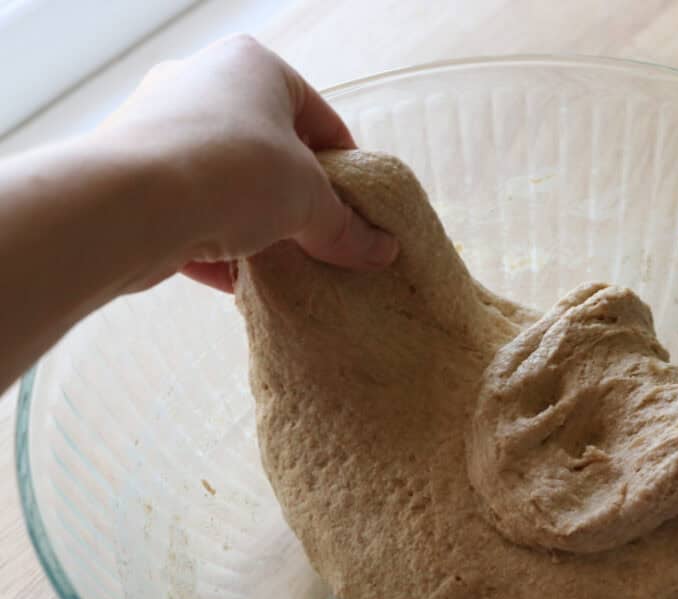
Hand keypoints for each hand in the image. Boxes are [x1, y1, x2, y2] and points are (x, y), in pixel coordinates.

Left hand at [97, 35, 397, 291]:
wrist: (125, 204)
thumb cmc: (233, 172)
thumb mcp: (309, 202)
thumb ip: (346, 228)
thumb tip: (383, 252)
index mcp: (253, 68)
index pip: (320, 119)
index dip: (347, 170)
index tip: (359, 212)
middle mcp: (201, 84)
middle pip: (270, 153)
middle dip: (297, 202)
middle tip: (323, 241)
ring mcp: (159, 129)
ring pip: (227, 186)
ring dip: (257, 230)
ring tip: (284, 269)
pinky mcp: (132, 176)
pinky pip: (189, 213)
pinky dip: (216, 247)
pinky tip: (240, 285)